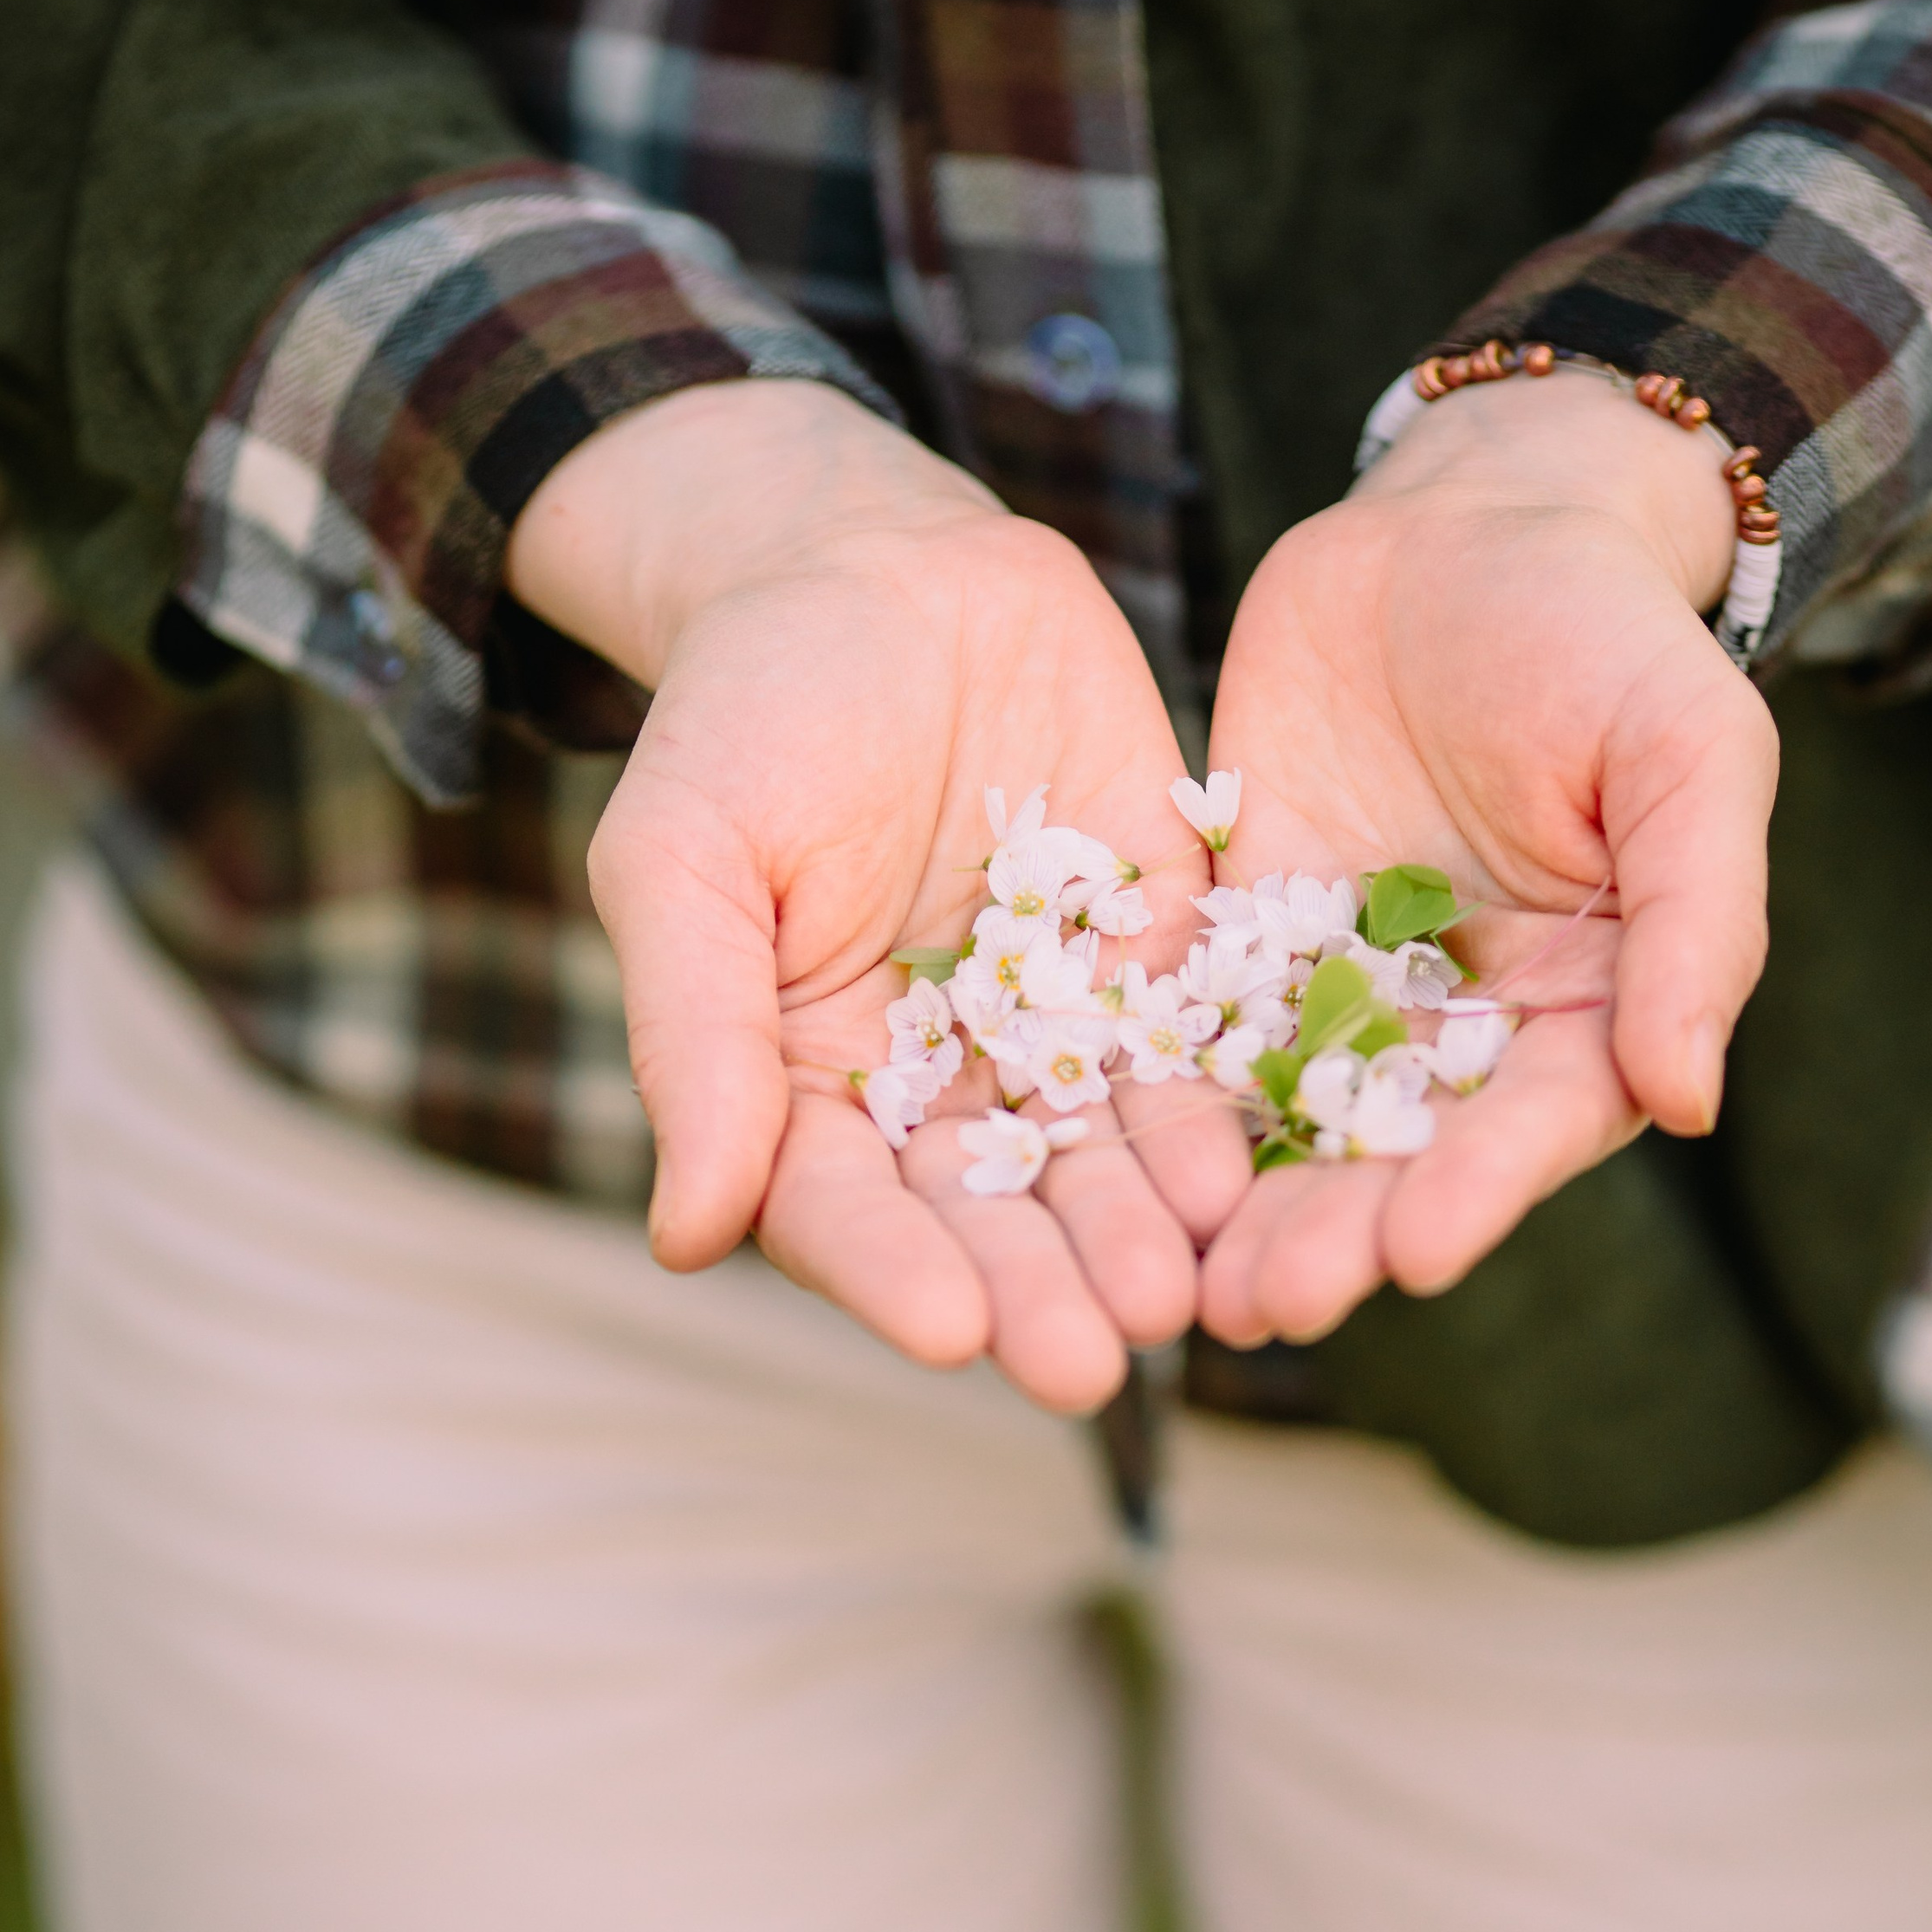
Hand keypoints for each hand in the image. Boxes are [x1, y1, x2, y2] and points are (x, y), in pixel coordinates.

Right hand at [508, 381, 1246, 1412]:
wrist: (883, 570)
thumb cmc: (745, 713)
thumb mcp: (685, 858)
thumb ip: (695, 1040)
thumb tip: (682, 1238)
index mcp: (806, 1091)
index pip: (845, 1211)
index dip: (894, 1273)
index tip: (947, 1334)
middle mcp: (936, 1090)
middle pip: (991, 1216)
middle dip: (1043, 1288)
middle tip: (1094, 1361)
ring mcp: (1054, 1033)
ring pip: (1103, 1159)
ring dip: (1142, 1233)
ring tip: (1183, 1295)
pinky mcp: (1158, 964)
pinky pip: (1194, 1054)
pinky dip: (1219, 1115)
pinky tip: (1249, 1167)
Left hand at [1192, 367, 1777, 1348]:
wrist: (1466, 526)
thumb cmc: (1606, 637)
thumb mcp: (1685, 754)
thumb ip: (1697, 923)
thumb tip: (1688, 1098)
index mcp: (1582, 1011)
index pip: (1531, 1129)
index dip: (1475, 1194)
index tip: (1413, 1254)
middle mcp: (1458, 1030)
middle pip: (1391, 1158)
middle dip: (1328, 1235)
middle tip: (1259, 1306)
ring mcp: (1340, 991)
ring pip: (1281, 1123)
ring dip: (1231, 1208)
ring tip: (1177, 1287)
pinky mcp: (1238, 941)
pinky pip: (1187, 1032)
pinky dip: (1146, 1101)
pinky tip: (1090, 1162)